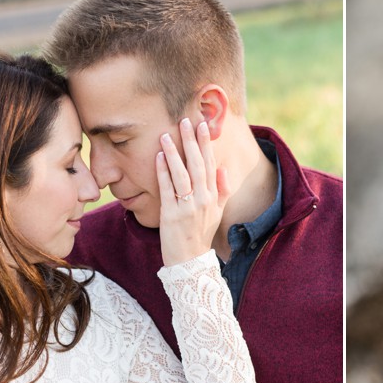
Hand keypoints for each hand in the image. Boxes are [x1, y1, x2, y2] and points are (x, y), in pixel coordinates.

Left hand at [156, 118, 229, 265]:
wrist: (190, 261)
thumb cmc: (201, 234)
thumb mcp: (217, 212)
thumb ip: (222, 190)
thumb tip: (223, 168)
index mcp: (213, 197)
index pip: (211, 164)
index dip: (206, 144)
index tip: (202, 125)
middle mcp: (203, 200)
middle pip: (198, 165)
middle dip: (191, 142)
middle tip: (185, 121)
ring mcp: (187, 207)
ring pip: (182, 175)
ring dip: (174, 153)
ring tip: (167, 135)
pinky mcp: (171, 215)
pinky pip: (167, 189)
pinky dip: (163, 172)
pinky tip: (159, 157)